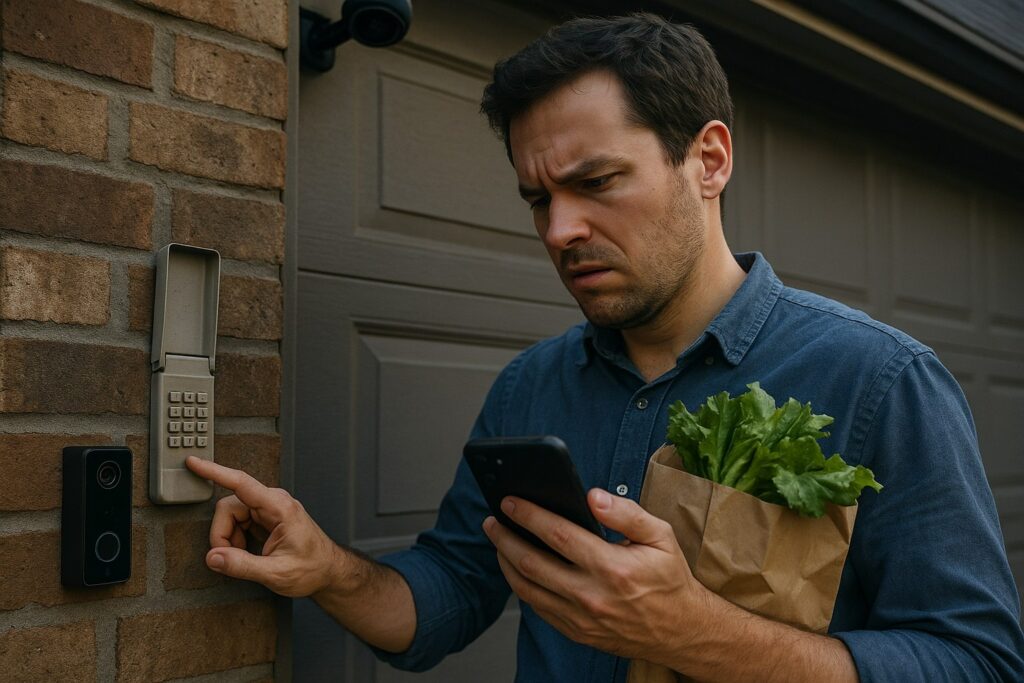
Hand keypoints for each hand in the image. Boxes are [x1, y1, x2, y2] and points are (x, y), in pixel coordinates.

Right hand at [185, 456, 340, 597]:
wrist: (328, 571)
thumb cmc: (312, 568)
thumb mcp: (276, 573)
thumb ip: (243, 565)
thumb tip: (214, 557)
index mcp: (280, 508)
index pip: (241, 483)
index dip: (215, 471)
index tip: (194, 462)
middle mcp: (273, 502)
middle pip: (229, 506)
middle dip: (222, 533)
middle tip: (230, 557)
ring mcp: (269, 509)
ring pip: (231, 515)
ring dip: (229, 538)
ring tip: (245, 556)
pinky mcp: (265, 517)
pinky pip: (238, 522)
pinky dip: (236, 539)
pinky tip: (248, 551)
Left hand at [482, 488, 709, 663]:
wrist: (682, 631)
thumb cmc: (670, 580)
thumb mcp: (660, 536)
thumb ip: (626, 513)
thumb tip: (593, 496)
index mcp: (612, 567)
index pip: (558, 534)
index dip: (529, 515)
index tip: (510, 501)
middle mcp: (592, 596)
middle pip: (532, 562)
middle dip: (505, 537)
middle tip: (492, 520)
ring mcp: (581, 618)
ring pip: (527, 589)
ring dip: (505, 562)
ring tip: (498, 541)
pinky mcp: (576, 632)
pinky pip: (538, 608)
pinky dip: (521, 586)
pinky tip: (517, 569)